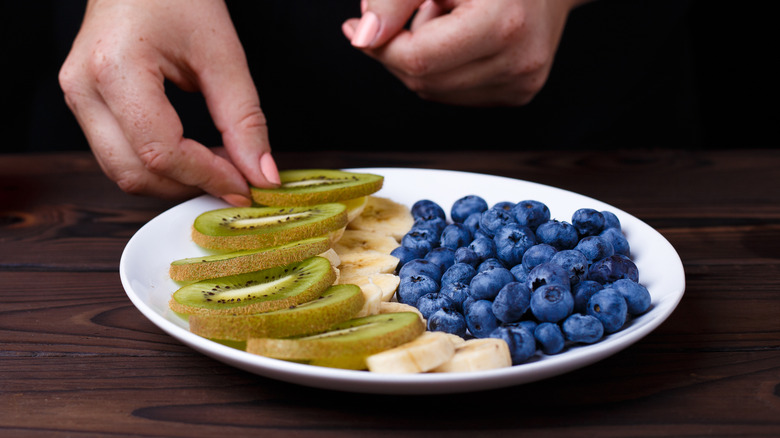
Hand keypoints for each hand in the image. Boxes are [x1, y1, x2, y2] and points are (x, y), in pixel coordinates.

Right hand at [59, 0, 278, 205]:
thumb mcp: (222, 54)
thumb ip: (244, 120)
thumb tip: (262, 174)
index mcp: (115, 68)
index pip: (161, 151)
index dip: (207, 177)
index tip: (246, 186)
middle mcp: (83, 87)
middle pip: (134, 172)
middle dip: (189, 186)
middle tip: (236, 181)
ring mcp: (77, 97)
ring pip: (123, 171)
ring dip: (174, 181)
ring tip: (219, 167)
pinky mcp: (85, 103)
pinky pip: (119, 154)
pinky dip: (159, 166)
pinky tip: (194, 156)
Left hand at [343, 0, 587, 105]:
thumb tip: (363, 37)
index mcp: (503, 25)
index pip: (417, 59)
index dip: (380, 44)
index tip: (359, 27)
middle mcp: (518, 61)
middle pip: (422, 80)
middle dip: (399, 49)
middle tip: (408, 12)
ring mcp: (521, 83)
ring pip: (434, 91)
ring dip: (422, 59)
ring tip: (442, 18)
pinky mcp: (519, 93)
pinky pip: (456, 94)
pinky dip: (443, 69)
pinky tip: (458, 38)